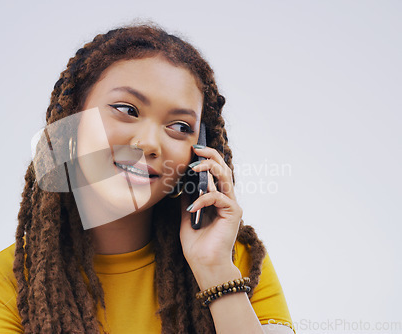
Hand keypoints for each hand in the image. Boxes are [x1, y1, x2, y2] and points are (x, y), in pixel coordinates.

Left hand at [179, 145, 242, 271]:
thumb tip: (182, 185)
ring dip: (209, 168)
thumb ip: (188, 201)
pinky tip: (193, 209)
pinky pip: (218, 198)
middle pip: (223, 169)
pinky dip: (203, 200)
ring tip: (194, 167)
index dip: (206, 160)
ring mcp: (232, 205)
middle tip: (196, 149)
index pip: (215, 173)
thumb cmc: (197, 246)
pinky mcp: (233, 212)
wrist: (205, 265)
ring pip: (225, 176)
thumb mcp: (187, 217)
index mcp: (217, 200)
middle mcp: (227, 200)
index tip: (192, 151)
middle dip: (210, 156)